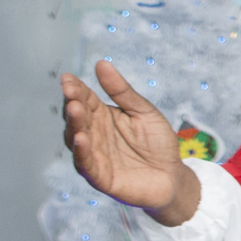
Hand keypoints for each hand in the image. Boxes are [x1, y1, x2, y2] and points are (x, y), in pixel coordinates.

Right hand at [60, 61, 198, 225]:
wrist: (173, 177)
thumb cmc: (158, 143)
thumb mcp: (144, 112)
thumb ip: (123, 92)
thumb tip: (101, 63)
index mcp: (102, 116)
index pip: (84, 98)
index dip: (75, 89)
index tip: (68, 79)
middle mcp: (93, 134)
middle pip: (77, 117)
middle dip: (73, 104)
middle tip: (71, 92)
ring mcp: (93, 155)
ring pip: (76, 138)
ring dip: (74, 124)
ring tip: (76, 109)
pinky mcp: (99, 176)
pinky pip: (86, 163)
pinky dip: (81, 152)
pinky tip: (81, 138)